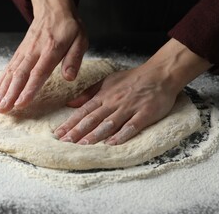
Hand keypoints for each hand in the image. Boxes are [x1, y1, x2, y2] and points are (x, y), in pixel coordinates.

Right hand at [0, 0, 87, 112]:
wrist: (53, 7)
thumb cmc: (69, 27)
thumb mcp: (80, 39)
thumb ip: (74, 58)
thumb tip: (69, 77)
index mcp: (51, 49)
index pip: (38, 72)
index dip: (29, 89)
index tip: (21, 104)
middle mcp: (34, 51)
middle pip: (20, 75)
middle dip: (10, 94)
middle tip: (3, 110)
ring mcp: (25, 51)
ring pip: (12, 72)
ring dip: (3, 89)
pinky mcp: (20, 51)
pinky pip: (9, 66)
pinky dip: (1, 79)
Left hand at [54, 38, 211, 144]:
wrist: (159, 74)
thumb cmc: (132, 79)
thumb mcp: (107, 81)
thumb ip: (88, 93)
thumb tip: (70, 103)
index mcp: (104, 96)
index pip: (84, 111)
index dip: (70, 123)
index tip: (59, 134)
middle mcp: (114, 102)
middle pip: (93, 119)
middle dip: (78, 131)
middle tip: (65, 142)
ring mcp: (129, 108)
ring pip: (109, 123)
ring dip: (95, 135)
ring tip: (83, 145)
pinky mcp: (145, 114)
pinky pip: (131, 126)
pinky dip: (121, 135)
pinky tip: (111, 144)